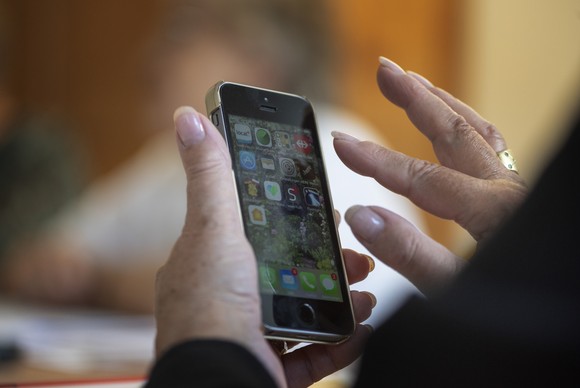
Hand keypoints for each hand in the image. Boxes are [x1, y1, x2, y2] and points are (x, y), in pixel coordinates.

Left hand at [154, 106, 374, 387]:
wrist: (219, 381)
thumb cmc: (210, 306)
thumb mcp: (213, 228)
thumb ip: (210, 176)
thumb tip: (187, 118)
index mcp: (212, 264)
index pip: (257, 233)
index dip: (294, 220)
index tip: (326, 212)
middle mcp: (229, 300)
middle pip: (288, 272)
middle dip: (328, 260)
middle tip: (357, 253)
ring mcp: (250, 336)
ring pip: (306, 310)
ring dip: (341, 297)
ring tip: (366, 287)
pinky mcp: (271, 367)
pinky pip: (314, 350)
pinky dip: (341, 338)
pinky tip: (362, 324)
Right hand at [333, 57, 527, 295]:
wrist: (557, 308)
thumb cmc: (514, 307)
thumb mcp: (456, 290)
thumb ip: (409, 254)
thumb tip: (363, 215)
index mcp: (492, 210)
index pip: (421, 176)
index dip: (376, 160)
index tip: (341, 143)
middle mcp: (505, 189)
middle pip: (454, 131)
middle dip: (415, 98)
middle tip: (385, 69)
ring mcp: (512, 188)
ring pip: (476, 132)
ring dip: (441, 104)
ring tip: (413, 84)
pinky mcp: (513, 195)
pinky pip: (489, 145)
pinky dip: (464, 125)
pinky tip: (451, 125)